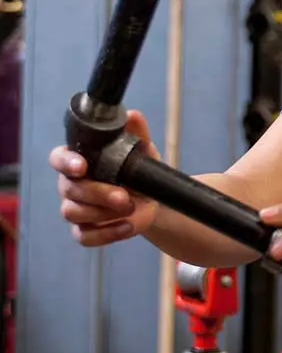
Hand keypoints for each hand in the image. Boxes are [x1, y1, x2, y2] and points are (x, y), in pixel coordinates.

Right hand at [50, 110, 160, 247]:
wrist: (152, 200)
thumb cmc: (138, 171)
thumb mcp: (143, 151)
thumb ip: (137, 133)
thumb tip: (132, 116)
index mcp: (79, 160)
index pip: (59, 158)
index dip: (66, 162)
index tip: (82, 166)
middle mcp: (71, 185)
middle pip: (70, 189)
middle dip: (98, 193)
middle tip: (124, 196)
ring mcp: (76, 209)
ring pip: (73, 212)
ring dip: (103, 213)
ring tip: (131, 207)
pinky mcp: (84, 230)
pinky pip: (84, 236)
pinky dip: (108, 234)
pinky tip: (128, 227)